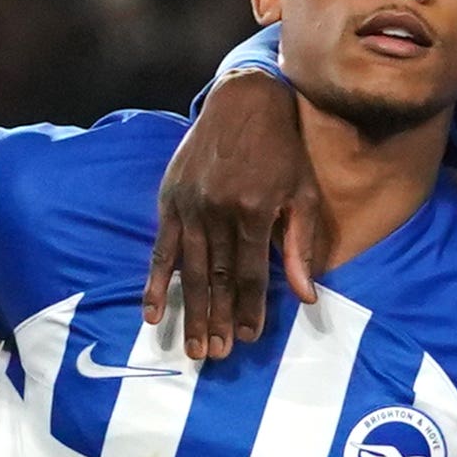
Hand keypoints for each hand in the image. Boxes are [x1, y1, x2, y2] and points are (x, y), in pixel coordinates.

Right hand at [143, 70, 326, 359]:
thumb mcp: (302, 194)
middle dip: (216, 319)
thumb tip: (305, 297)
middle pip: (216, 277)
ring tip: (193, 347)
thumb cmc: (283, 151)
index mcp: (253, 209)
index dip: (248, 308)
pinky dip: (155, 282)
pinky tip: (152, 313)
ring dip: (191, 311)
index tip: (248, 338)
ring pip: (189, 270)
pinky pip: (161, 248)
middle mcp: (217, 209)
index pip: (250, 273)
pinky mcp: (170, 199)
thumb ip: (300, 246)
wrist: (245, 100)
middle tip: (214, 356)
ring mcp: (189, 205)